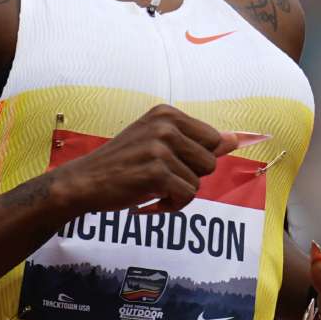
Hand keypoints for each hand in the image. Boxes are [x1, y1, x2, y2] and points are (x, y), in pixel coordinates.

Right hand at [52, 104, 238, 213]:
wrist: (84, 181)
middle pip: (210, 162)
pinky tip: (149, 199)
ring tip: (151, 187)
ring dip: (177, 193)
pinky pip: (186, 196)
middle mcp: (165, 126)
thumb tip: (236, 139)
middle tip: (159, 176)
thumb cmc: (122, 164)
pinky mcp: (156, 172)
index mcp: (167, 113)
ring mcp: (160, 148)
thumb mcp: (157, 142)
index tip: (171, 162)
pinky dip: (170, 205)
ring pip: (197, 183)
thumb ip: (196, 140)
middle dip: (189, 177)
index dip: (196, 159)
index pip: (213, 139)